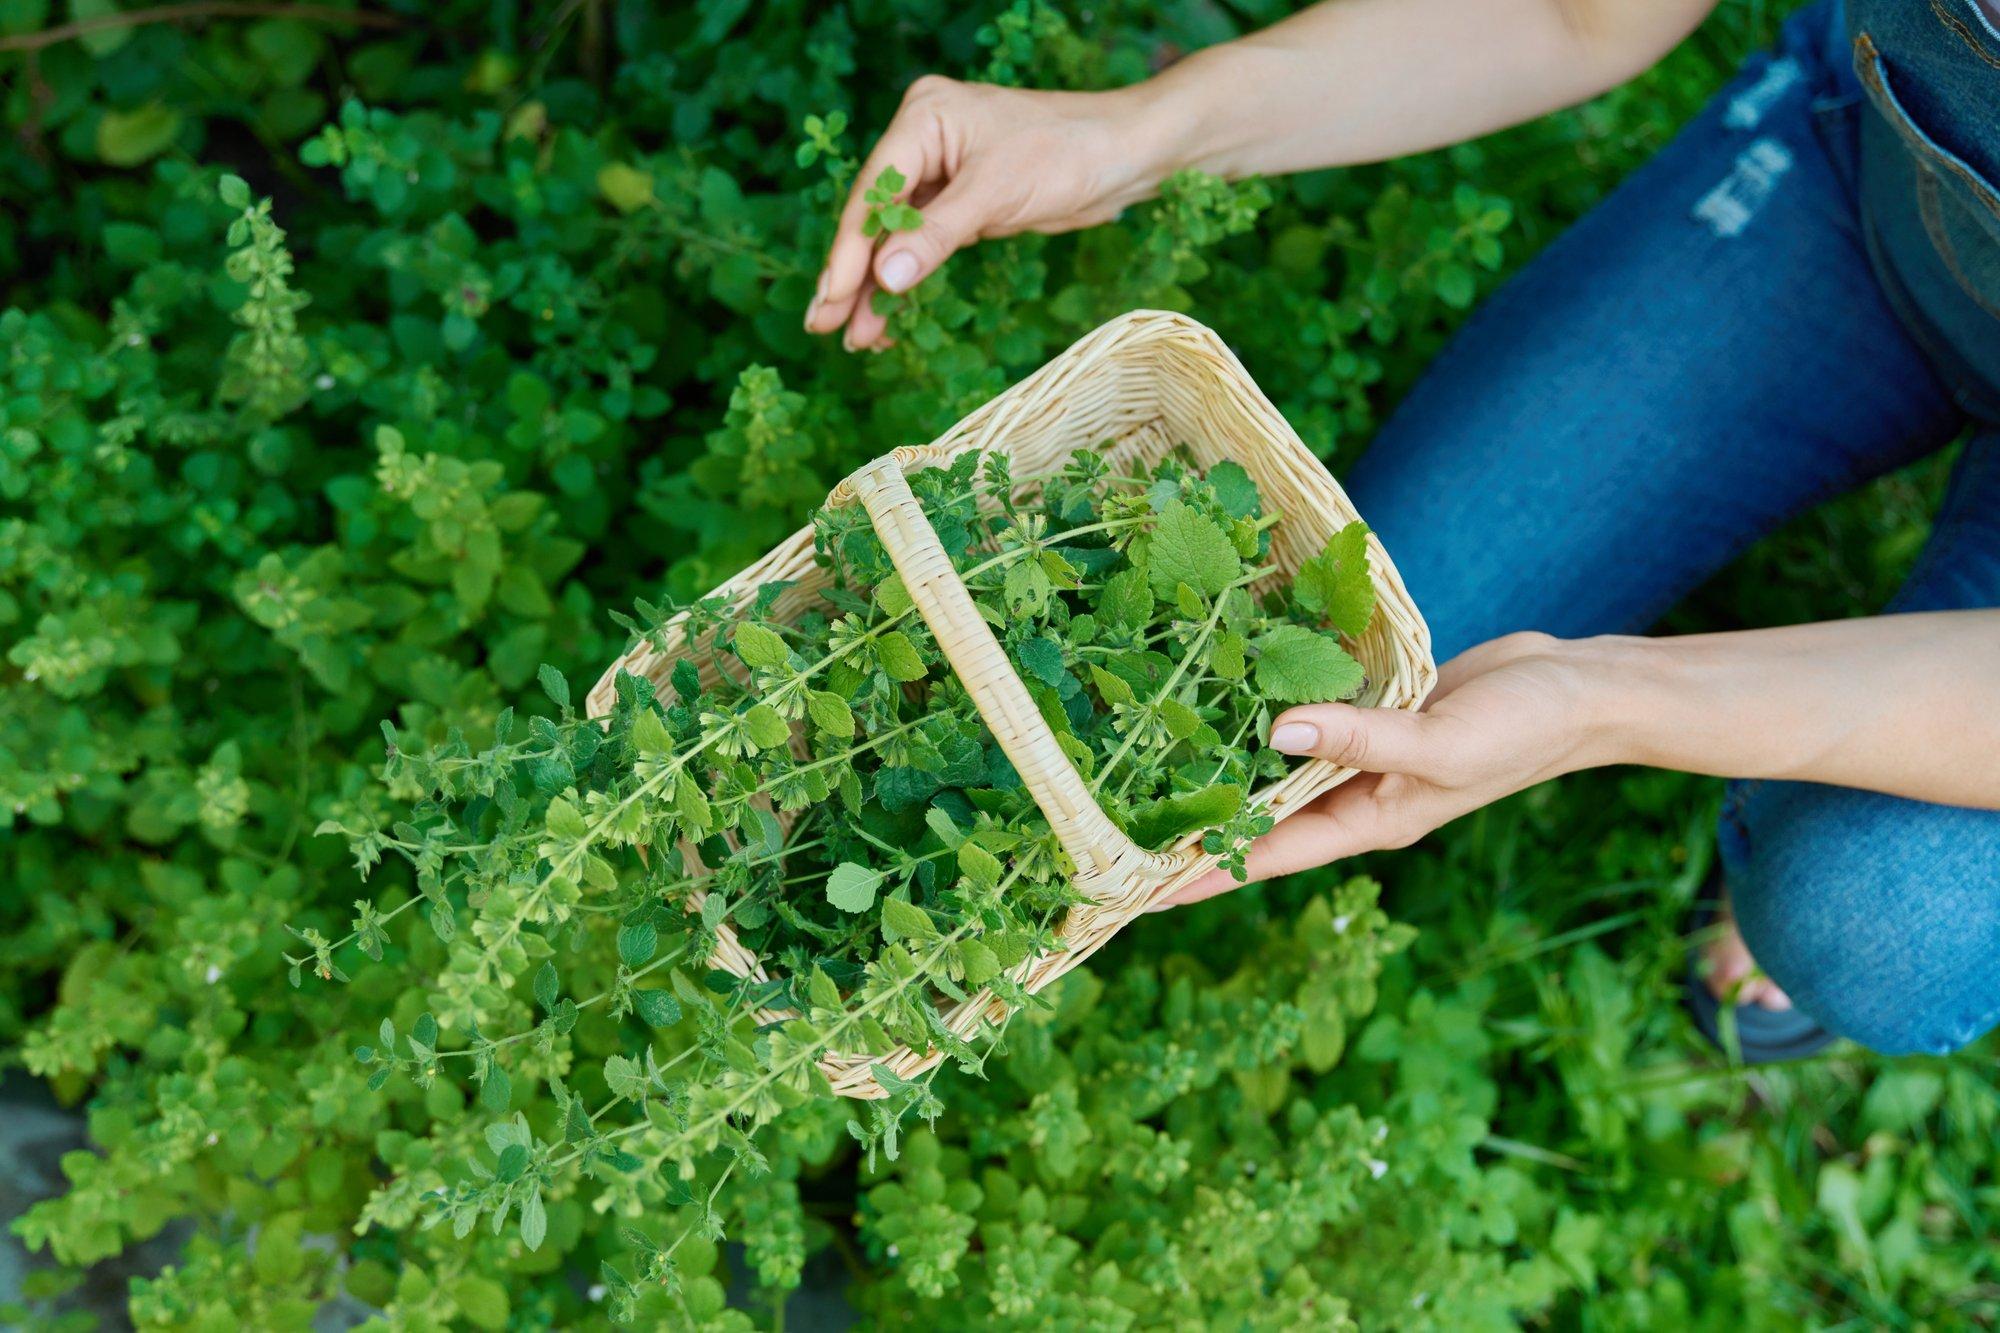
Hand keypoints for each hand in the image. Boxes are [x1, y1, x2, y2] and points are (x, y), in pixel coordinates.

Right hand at [802, 76, 1167, 349]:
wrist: (1125, 155)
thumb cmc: (1067, 152)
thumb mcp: (996, 193)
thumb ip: (936, 235)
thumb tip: (884, 279)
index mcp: (923, 117)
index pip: (874, 190)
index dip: (850, 248)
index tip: (831, 296)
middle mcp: (924, 140)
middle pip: (875, 215)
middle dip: (851, 274)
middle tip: (822, 325)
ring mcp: (941, 173)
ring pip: (895, 237)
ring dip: (875, 288)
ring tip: (853, 339)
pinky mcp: (961, 204)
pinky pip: (921, 247)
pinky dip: (907, 281)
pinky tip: (888, 318)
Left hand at [1162, 631, 1610, 907]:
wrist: (1584, 691)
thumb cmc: (1524, 727)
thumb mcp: (1441, 740)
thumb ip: (1359, 739)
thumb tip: (1274, 732)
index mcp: (1367, 821)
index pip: (1263, 857)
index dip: (1198, 873)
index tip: (1133, 888)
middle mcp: (1355, 795)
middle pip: (1258, 817)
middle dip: (1194, 822)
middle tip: (1114, 822)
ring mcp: (1362, 754)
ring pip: (1277, 765)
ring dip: (1224, 765)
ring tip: (1145, 760)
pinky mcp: (1372, 712)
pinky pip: (1308, 717)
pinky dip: (1268, 710)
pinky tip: (1222, 691)